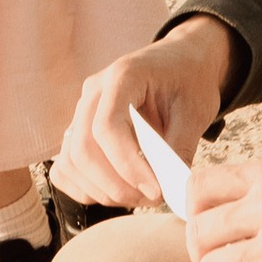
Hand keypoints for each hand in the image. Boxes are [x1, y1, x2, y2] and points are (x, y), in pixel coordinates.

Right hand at [53, 17, 238, 209]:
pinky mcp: (79, 130)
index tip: (156, 191)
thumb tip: (171, 191)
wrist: (182, 62)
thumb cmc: (189, 81)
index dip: (127, 166)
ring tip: (139, 198)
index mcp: (122, 76)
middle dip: (115, 185)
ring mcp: (81, 111)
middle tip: (151, 199)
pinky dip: (85, 188)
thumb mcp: (195, 111)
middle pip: (82, 149)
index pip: (107, 127)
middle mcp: (93, 92)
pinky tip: (116, 192)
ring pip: (70, 162)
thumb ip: (180, 148)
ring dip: (101, 191)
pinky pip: (66, 167)